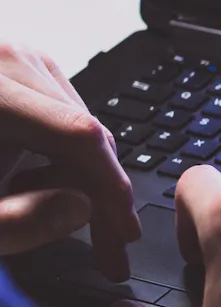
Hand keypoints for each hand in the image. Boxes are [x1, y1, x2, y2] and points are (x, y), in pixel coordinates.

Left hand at [0, 43, 139, 278]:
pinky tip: (45, 185)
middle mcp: (4, 59)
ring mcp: (12, 58)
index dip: (111, 190)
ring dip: (85, 177)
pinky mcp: (14, 68)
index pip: (79, 135)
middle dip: (103, 193)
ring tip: (63, 217)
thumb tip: (82, 208)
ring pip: (80, 124)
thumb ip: (17, 222)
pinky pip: (62, 115)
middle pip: (86, 129)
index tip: (124, 236)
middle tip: (109, 248)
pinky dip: (65, 156)